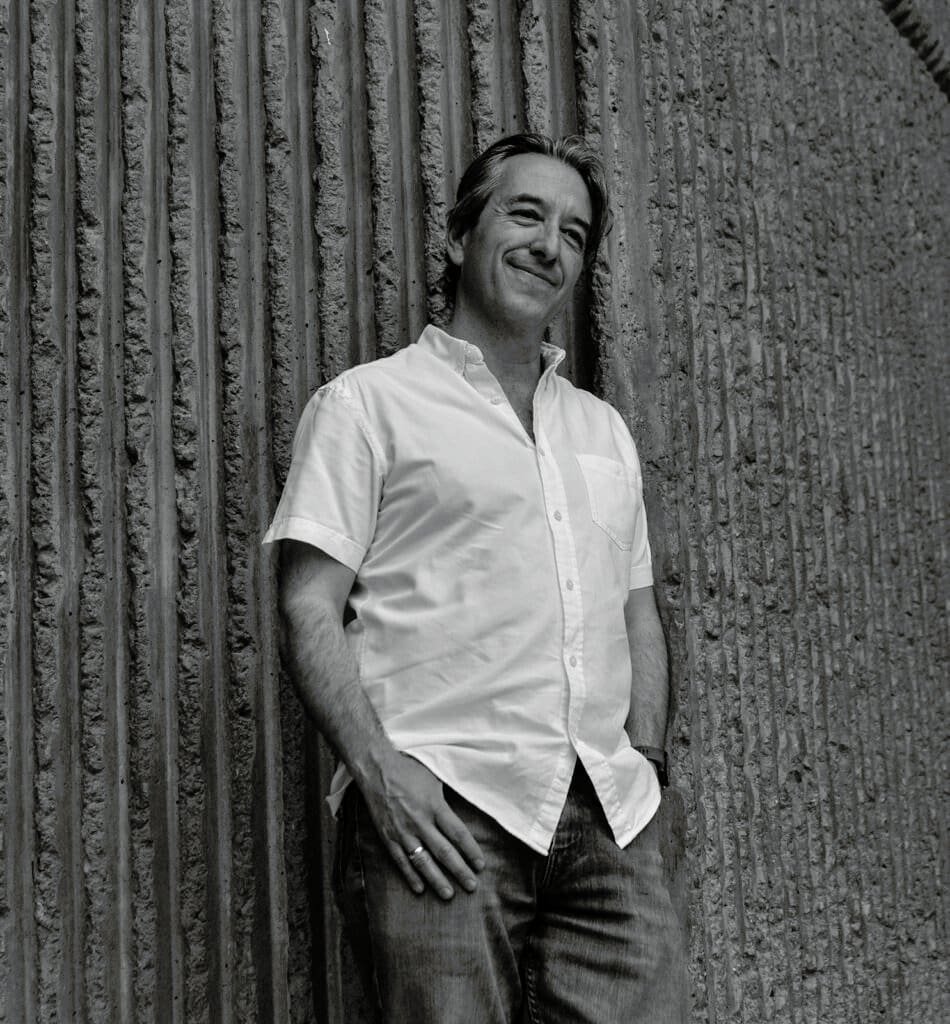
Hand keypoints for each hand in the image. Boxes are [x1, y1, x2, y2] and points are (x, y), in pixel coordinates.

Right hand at [357, 753, 485, 899]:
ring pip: (422, 861)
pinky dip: (410, 875)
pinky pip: (400, 860)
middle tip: (471, 886)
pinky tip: (420, 888)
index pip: (458, 833)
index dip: (471, 851)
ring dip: (437, 879)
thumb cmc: (408, 770)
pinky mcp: (388, 836)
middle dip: (459, 871)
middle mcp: (420, 821)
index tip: (480, 865)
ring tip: (449, 894)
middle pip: (444, 851)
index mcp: (434, 805)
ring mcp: (402, 831)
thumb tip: (464, 811)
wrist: (376, 769)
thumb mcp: (434, 778)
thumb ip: (446, 800)